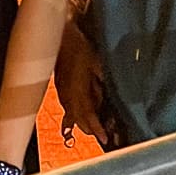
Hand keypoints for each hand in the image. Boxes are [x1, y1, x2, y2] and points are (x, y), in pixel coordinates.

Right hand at [54, 17, 108, 144]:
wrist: (60, 35)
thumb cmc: (79, 46)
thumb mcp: (97, 62)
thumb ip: (104, 81)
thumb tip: (116, 93)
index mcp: (77, 91)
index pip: (88, 115)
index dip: (97, 128)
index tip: (104, 139)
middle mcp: (68, 96)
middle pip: (79, 119)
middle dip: (90, 129)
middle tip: (102, 136)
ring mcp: (62, 92)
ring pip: (71, 115)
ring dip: (82, 123)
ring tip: (92, 129)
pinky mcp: (59, 87)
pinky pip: (66, 107)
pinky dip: (71, 117)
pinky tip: (69, 124)